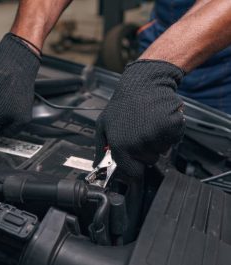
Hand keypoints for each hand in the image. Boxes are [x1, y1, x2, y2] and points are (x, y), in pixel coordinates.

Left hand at [94, 60, 185, 177]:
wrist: (143, 83)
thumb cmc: (122, 104)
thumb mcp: (103, 126)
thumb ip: (100, 149)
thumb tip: (98, 167)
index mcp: (121, 146)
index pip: (133, 173)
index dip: (135, 169)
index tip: (136, 164)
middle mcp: (139, 144)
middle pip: (149, 161)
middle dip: (146, 151)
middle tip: (140, 132)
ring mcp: (157, 136)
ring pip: (162, 150)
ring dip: (157, 140)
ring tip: (149, 123)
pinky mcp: (173, 126)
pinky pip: (174, 139)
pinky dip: (170, 132)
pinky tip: (159, 120)